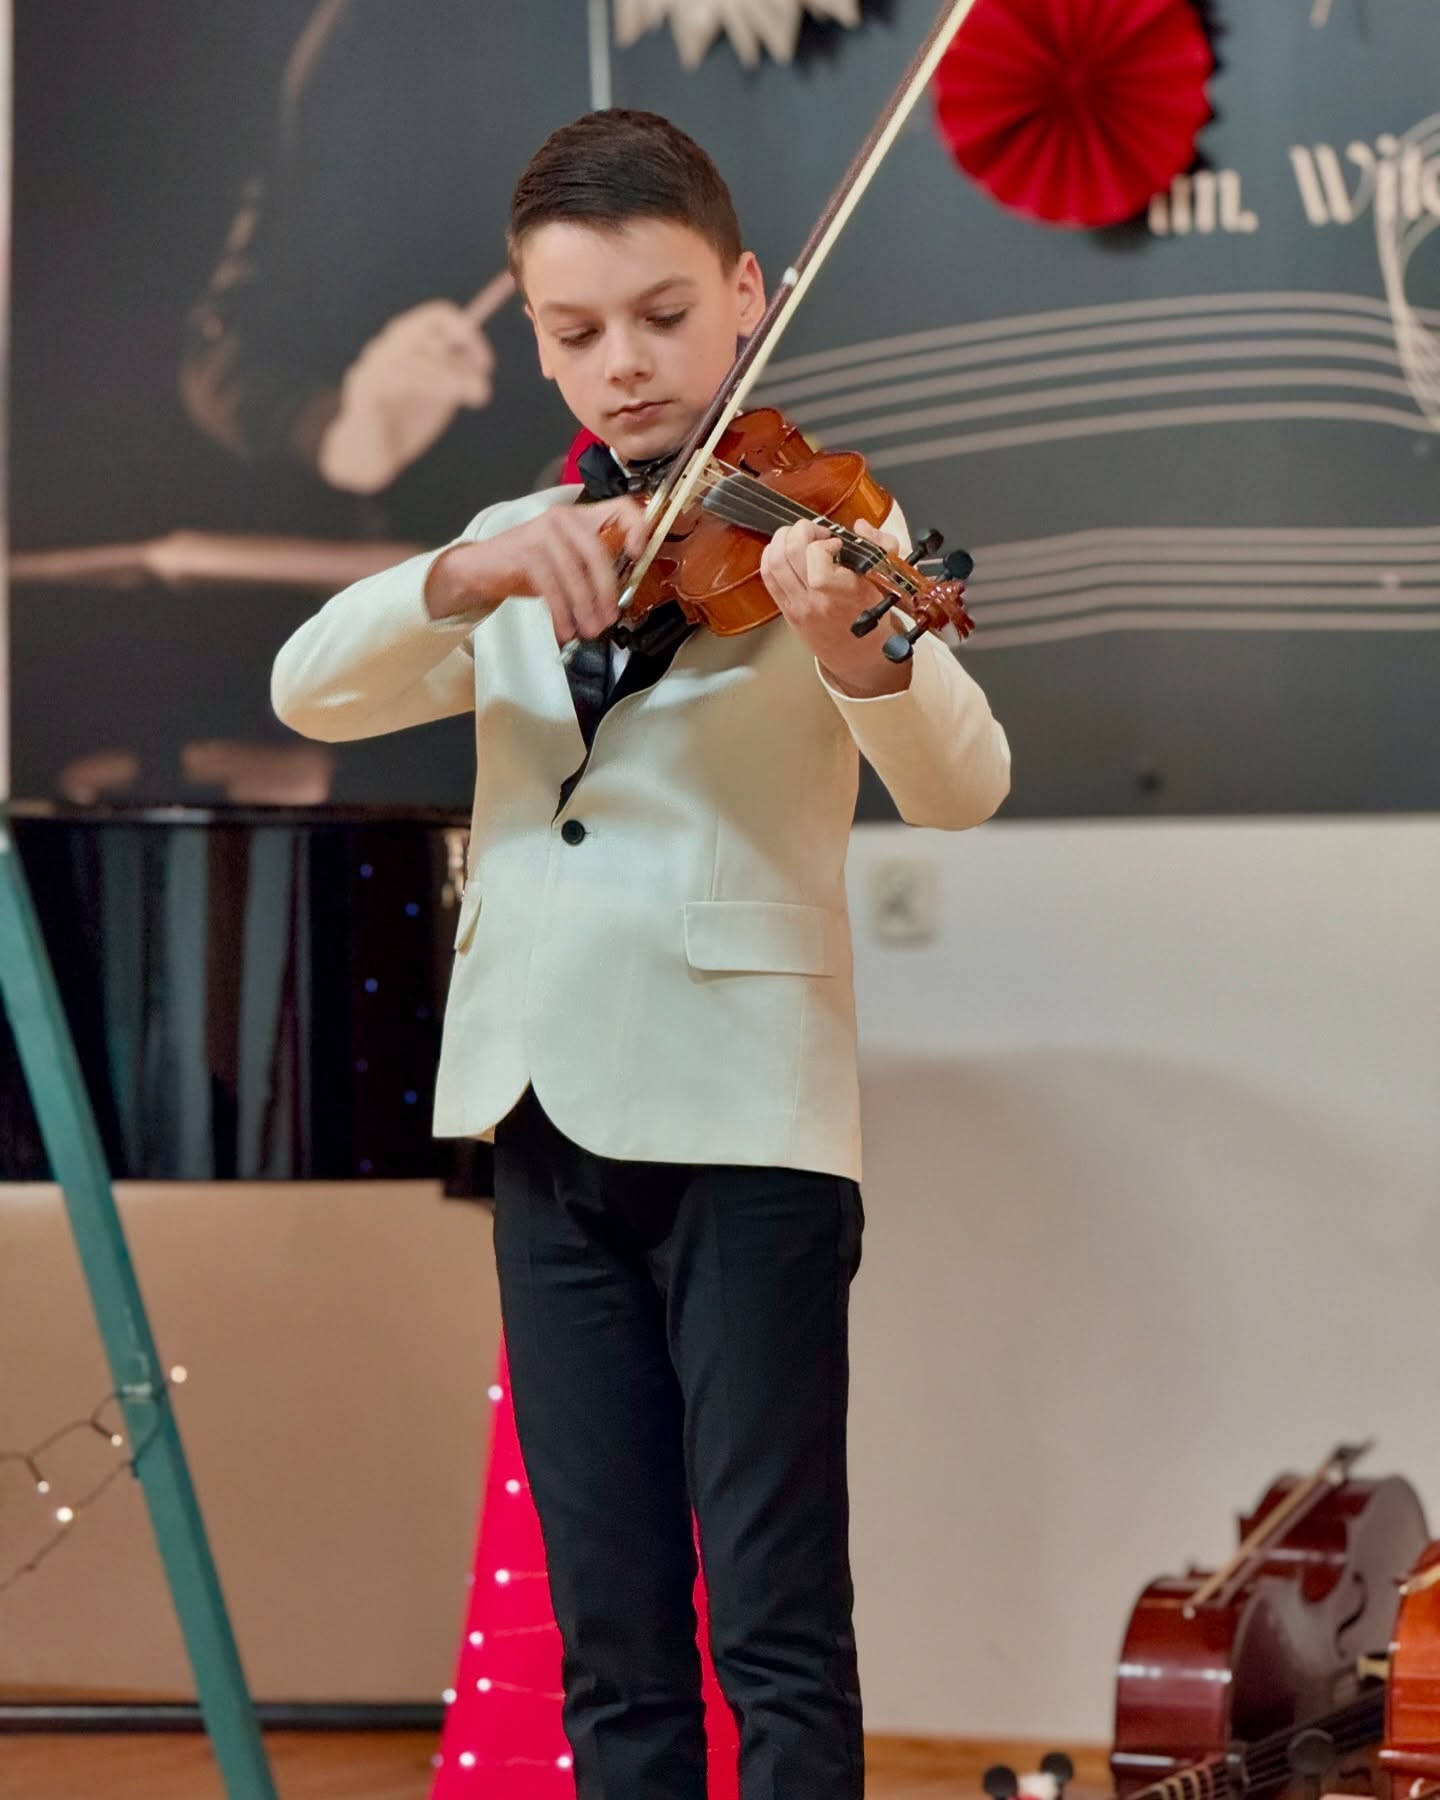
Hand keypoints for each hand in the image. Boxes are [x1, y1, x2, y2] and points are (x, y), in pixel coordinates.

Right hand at [317, 272, 514, 493]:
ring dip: (449, 377)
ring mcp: (371, 365)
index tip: (486, 365)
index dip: (468, 335)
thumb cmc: (411, 420)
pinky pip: (397, 378)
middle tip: (483, 392)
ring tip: (472, 399)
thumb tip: (482, 370)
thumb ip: (460, 377)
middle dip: (460, 363)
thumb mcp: (443, 395)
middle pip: (427, 333)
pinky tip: (439, 403)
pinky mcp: (363, 389)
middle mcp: (387, 345)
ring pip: (414, 356)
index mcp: (409, 341)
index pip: (438, 316)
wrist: (373, 456)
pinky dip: (427, 387)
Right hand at [426, 495, 650, 643]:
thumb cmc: (527, 567)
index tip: (638, 557)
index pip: (621, 508)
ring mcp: (543, 533)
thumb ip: (592, 569)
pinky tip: (564, 628)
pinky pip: (552, 586)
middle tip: (607, 619)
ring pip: (575, 574)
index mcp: (581, 517)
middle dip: (606, 592)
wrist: (481, 569)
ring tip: (587, 630)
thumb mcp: (566, 563)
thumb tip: (618, 599)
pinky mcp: (526, 552)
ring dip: (584, 608)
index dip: (637, 529)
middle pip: (598, 553)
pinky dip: (561, 612)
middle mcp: (564, 518)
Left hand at [759, 518, 911, 695]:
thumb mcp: (889, 580)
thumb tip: (859, 527)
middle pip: (790, 554)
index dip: (823, 544)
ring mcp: (798, 607)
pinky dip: (771, 556)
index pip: (818, 563)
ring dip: (783, 540)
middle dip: (801, 531)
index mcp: (846, 594)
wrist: (862, 657)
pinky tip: (784, 551)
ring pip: (774, 562)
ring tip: (799, 537)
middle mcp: (818, 602)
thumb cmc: (875, 619)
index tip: (836, 543)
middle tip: (815, 532)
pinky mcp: (786, 611)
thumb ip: (882, 546)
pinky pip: (767, 577)